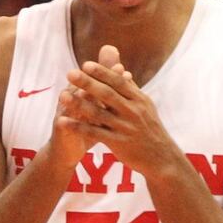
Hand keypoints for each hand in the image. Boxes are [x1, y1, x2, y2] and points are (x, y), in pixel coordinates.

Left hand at [61, 45, 178, 175]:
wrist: (161, 158)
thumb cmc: (150, 128)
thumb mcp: (145, 105)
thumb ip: (130, 88)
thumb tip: (121, 69)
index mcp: (138, 99)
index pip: (119, 82)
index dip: (102, 73)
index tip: (86, 64)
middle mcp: (132, 111)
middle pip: (107, 94)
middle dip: (88, 83)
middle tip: (70, 73)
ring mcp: (125, 127)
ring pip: (99, 114)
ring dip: (79, 104)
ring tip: (62, 95)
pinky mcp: (118, 143)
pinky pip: (95, 133)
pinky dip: (79, 127)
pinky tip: (64, 122)